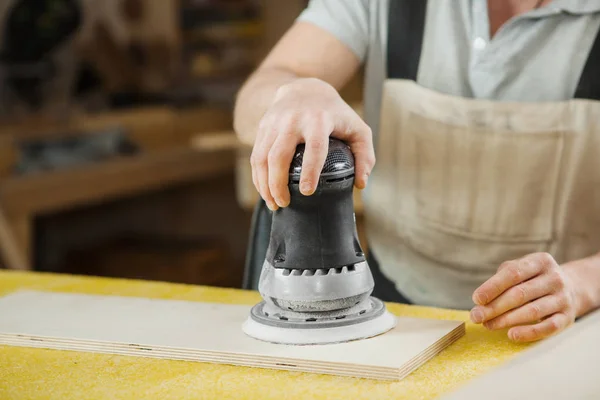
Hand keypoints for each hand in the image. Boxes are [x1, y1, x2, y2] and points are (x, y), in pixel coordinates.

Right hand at [250, 78, 374, 209]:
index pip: (314, 148)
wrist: (306, 88)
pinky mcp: (263, 127)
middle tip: (285, 204)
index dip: (309, 171)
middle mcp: (293, 120)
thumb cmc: (335, 114)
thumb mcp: (357, 129)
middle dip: (278, 184)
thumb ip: (364, 155)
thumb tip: (360, 184)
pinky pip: (256, 156)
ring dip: (264, 184)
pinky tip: (264, 191)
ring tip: (273, 203)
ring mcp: (275, 123)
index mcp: (319, 120)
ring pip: (262, 157)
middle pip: (279, 155)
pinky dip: (257, 177)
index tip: (306, 192)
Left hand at [470, 252, 577, 341]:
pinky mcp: (568, 317)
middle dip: (495, 307)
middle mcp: (554, 278)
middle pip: (520, 294)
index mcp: (540, 261)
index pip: (513, 273)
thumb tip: (481, 301)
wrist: (573, 288)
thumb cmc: (533, 279)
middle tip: (476, 316)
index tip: (476, 299)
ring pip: (532, 311)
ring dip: (507, 320)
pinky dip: (529, 333)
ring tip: (488, 325)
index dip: (493, 287)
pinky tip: (511, 335)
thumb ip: (501, 280)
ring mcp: (563, 298)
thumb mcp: (520, 270)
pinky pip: (548, 327)